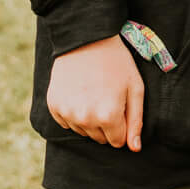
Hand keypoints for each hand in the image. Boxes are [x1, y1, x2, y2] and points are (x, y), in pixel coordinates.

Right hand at [46, 35, 142, 149]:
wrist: (86, 39)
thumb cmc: (116, 63)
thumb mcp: (135, 88)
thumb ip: (136, 121)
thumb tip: (134, 149)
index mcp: (108, 116)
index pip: (117, 142)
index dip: (122, 126)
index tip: (121, 107)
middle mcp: (85, 119)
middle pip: (100, 138)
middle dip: (107, 123)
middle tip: (108, 97)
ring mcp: (67, 113)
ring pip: (83, 131)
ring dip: (90, 119)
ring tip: (94, 93)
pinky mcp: (53, 106)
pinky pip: (67, 122)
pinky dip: (74, 113)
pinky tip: (79, 93)